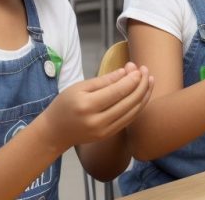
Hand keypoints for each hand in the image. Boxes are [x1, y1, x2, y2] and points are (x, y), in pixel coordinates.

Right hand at [37, 63, 153, 150]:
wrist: (54, 132)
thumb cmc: (64, 105)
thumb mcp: (78, 88)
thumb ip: (103, 81)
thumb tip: (125, 72)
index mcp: (87, 106)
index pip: (117, 92)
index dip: (131, 80)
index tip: (139, 69)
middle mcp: (97, 121)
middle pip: (128, 102)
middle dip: (141, 85)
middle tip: (146, 71)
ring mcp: (104, 131)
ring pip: (132, 112)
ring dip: (144, 95)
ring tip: (149, 80)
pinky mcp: (109, 135)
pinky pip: (129, 119)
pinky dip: (138, 106)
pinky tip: (143, 94)